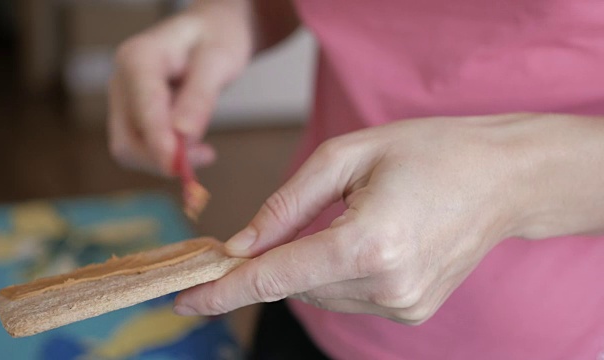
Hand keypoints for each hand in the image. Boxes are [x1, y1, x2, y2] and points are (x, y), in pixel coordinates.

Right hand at [108, 0, 254, 174]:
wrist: (210, 29)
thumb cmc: (216, 37)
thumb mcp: (218, 60)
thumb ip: (200, 96)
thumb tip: (184, 134)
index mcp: (139, 57)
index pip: (143, 107)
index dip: (158, 141)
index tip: (177, 167)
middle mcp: (122, 80)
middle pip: (127, 139)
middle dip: (162, 158)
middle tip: (205, 157)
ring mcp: (124, 99)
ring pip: (131, 149)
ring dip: (166, 160)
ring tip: (205, 151)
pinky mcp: (134, 115)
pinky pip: (142, 147)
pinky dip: (168, 156)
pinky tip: (197, 149)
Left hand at [173, 114, 552, 323]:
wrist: (504, 177)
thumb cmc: (430, 151)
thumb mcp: (347, 156)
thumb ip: (286, 205)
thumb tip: (241, 244)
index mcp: (369, 243)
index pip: (277, 276)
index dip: (224, 290)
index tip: (186, 299)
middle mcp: (387, 285)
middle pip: (295, 284)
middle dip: (270, 261)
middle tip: (261, 234)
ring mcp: (403, 305)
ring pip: (320, 292)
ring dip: (309, 263)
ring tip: (346, 219)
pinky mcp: (412, 310)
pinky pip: (348, 295)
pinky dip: (336, 272)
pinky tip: (365, 239)